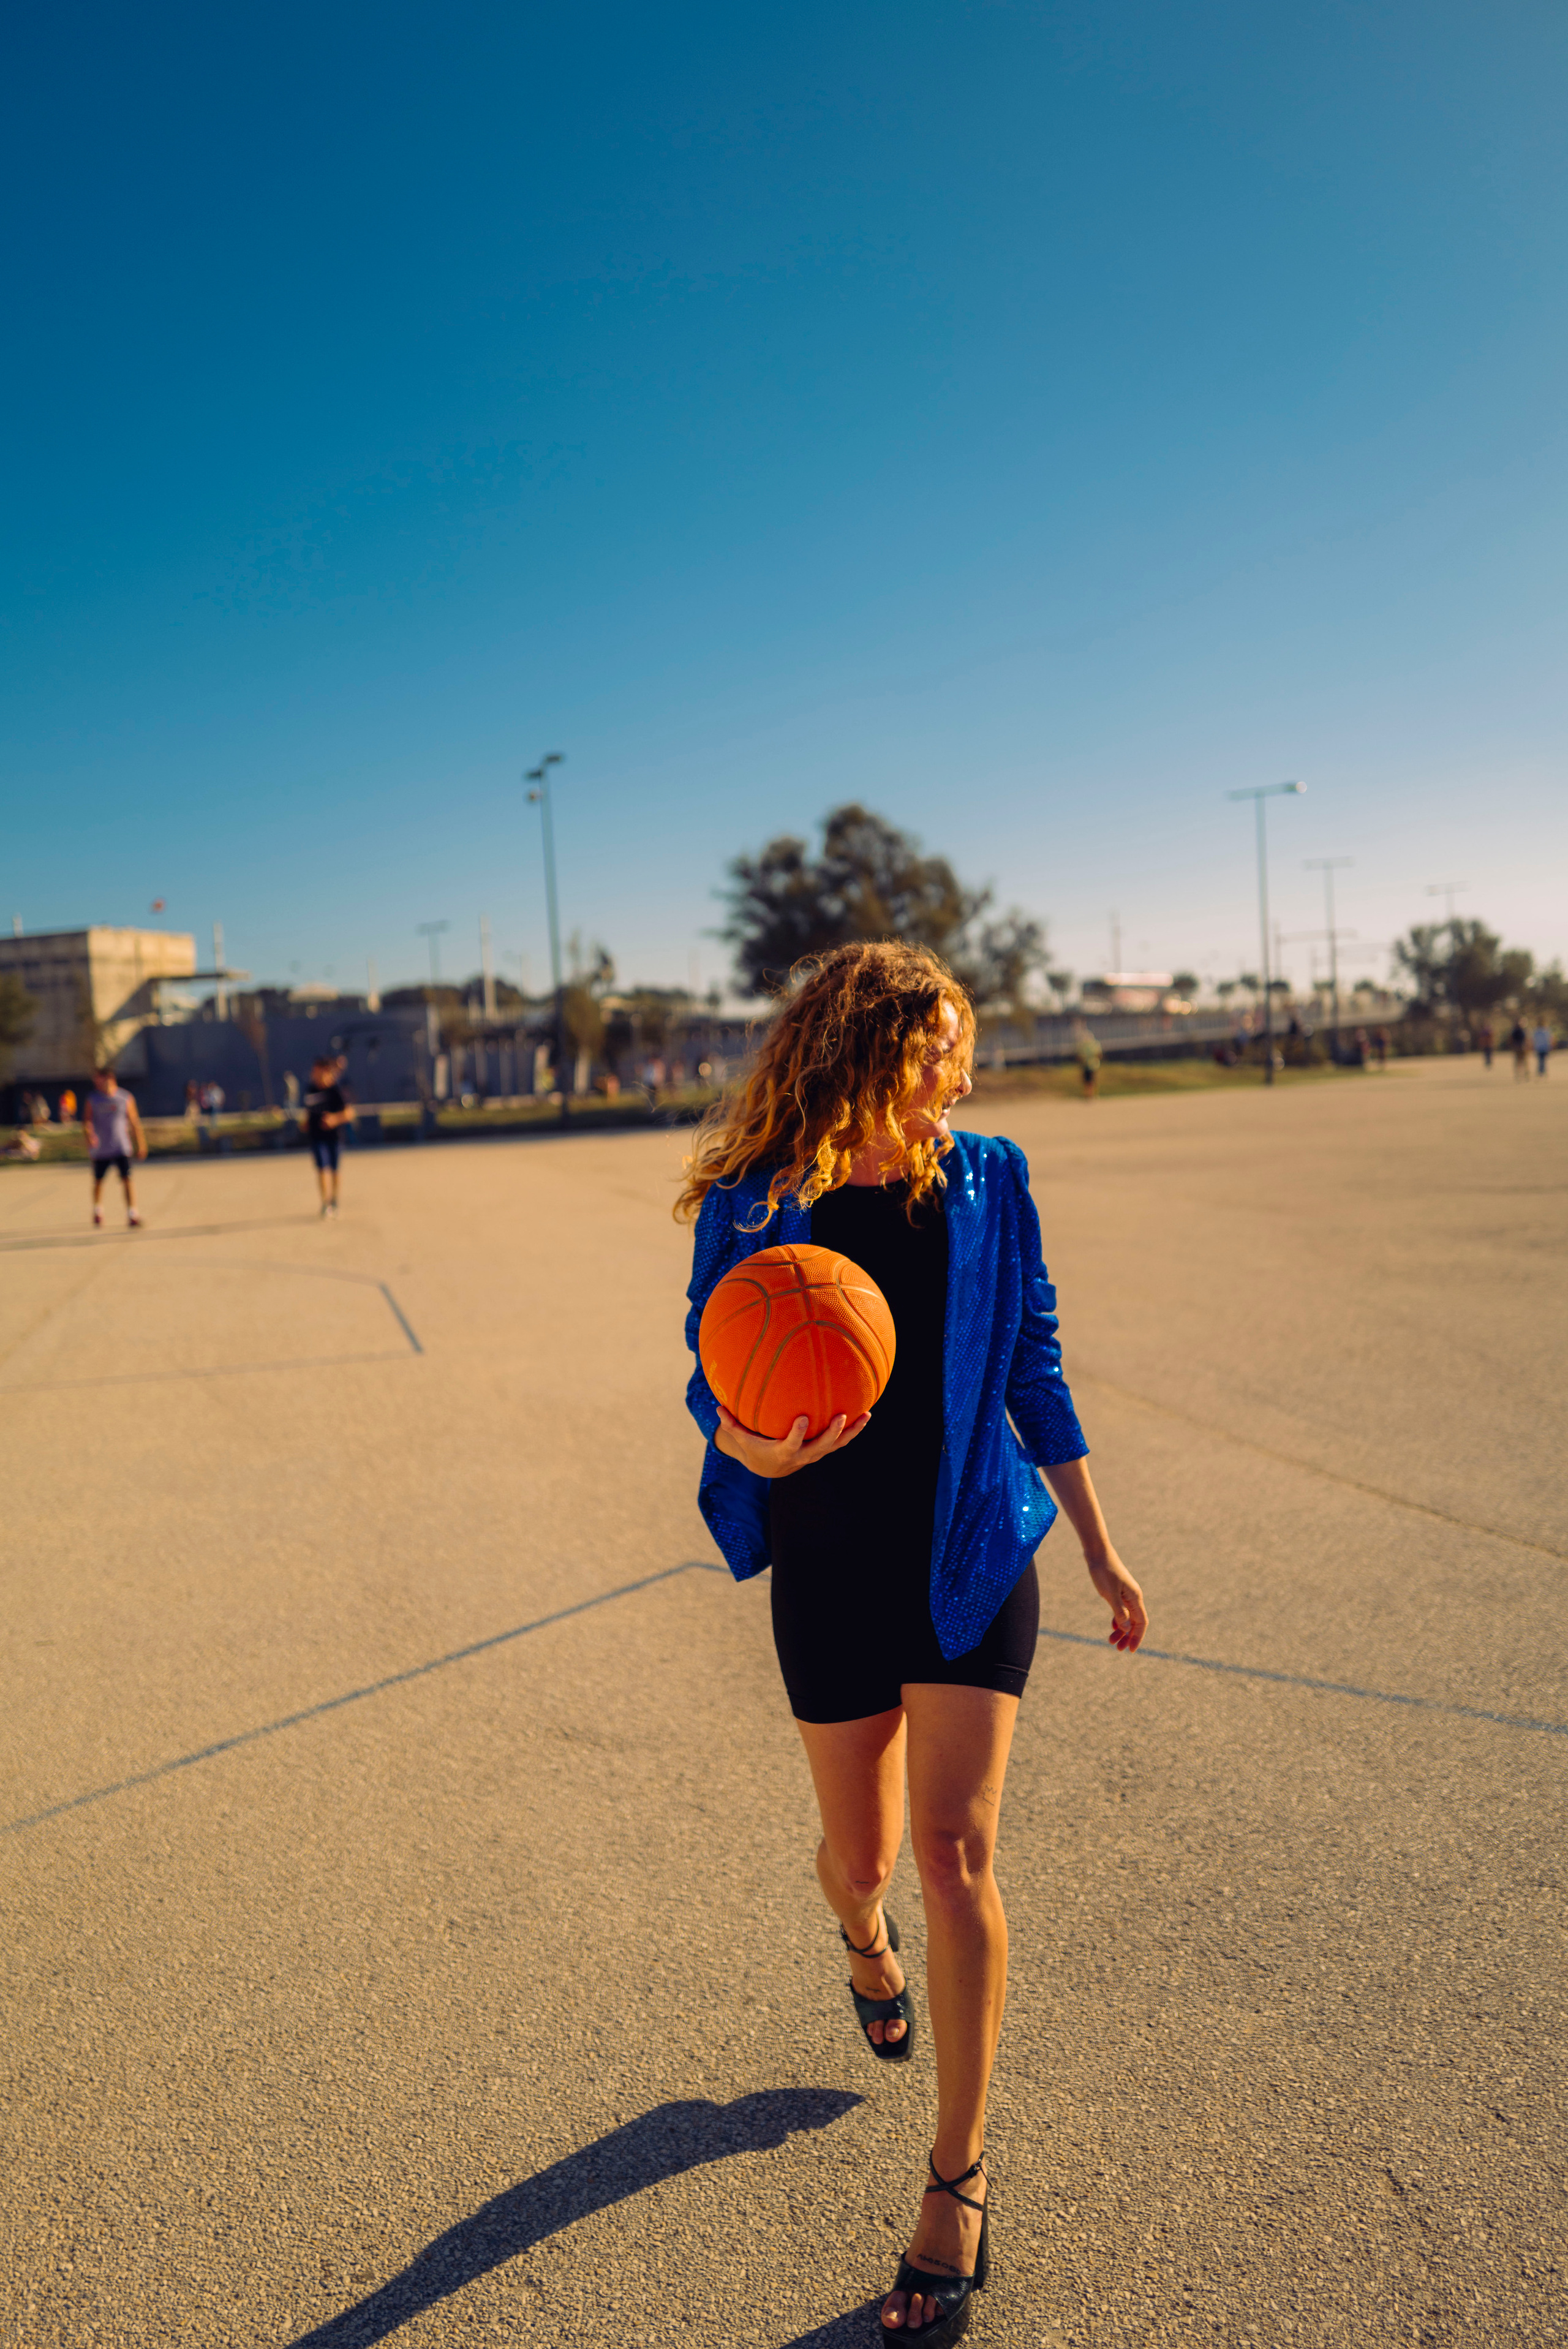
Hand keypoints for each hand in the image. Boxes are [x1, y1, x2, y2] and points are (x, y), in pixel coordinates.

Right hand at [714, 1401, 869, 1478]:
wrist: (772, 1467)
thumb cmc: (756, 1447)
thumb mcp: (743, 1439)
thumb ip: (731, 1424)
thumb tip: (717, 1407)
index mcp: (784, 1451)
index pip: (792, 1443)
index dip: (797, 1433)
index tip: (802, 1418)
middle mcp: (804, 1454)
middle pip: (821, 1446)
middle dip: (832, 1432)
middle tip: (841, 1416)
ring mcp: (816, 1453)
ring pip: (837, 1444)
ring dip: (852, 1431)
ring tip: (867, 1414)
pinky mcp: (823, 1449)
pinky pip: (841, 1440)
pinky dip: (853, 1429)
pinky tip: (865, 1413)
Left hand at [1085, 1545, 1146, 1651]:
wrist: (1097, 1552)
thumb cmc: (1103, 1571)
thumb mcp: (1110, 1594)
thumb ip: (1119, 1611)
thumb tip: (1127, 1628)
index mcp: (1135, 1598)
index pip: (1141, 1623)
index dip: (1138, 1637)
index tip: (1131, 1650)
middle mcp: (1133, 1597)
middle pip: (1135, 1622)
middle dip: (1129, 1637)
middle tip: (1119, 1649)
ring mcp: (1126, 1595)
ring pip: (1128, 1617)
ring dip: (1122, 1630)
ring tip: (1112, 1641)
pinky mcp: (1117, 1592)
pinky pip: (1121, 1610)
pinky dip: (1118, 1620)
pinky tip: (1112, 1626)